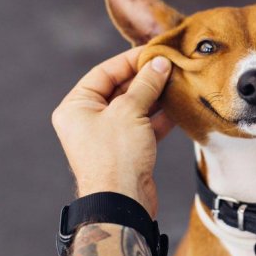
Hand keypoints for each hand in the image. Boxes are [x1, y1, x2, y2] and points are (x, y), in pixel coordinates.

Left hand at [52, 47, 173, 215]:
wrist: (122, 203)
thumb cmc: (116, 156)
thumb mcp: (130, 112)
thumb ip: (145, 84)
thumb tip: (159, 63)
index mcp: (76, 107)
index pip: (103, 73)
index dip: (130, 60)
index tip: (154, 52)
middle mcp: (88, 120)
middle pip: (120, 89)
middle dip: (146, 78)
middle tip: (170, 66)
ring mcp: (108, 136)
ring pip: (135, 107)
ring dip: (156, 96)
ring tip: (177, 82)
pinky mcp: (127, 150)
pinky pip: (144, 125)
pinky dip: (161, 116)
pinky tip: (179, 106)